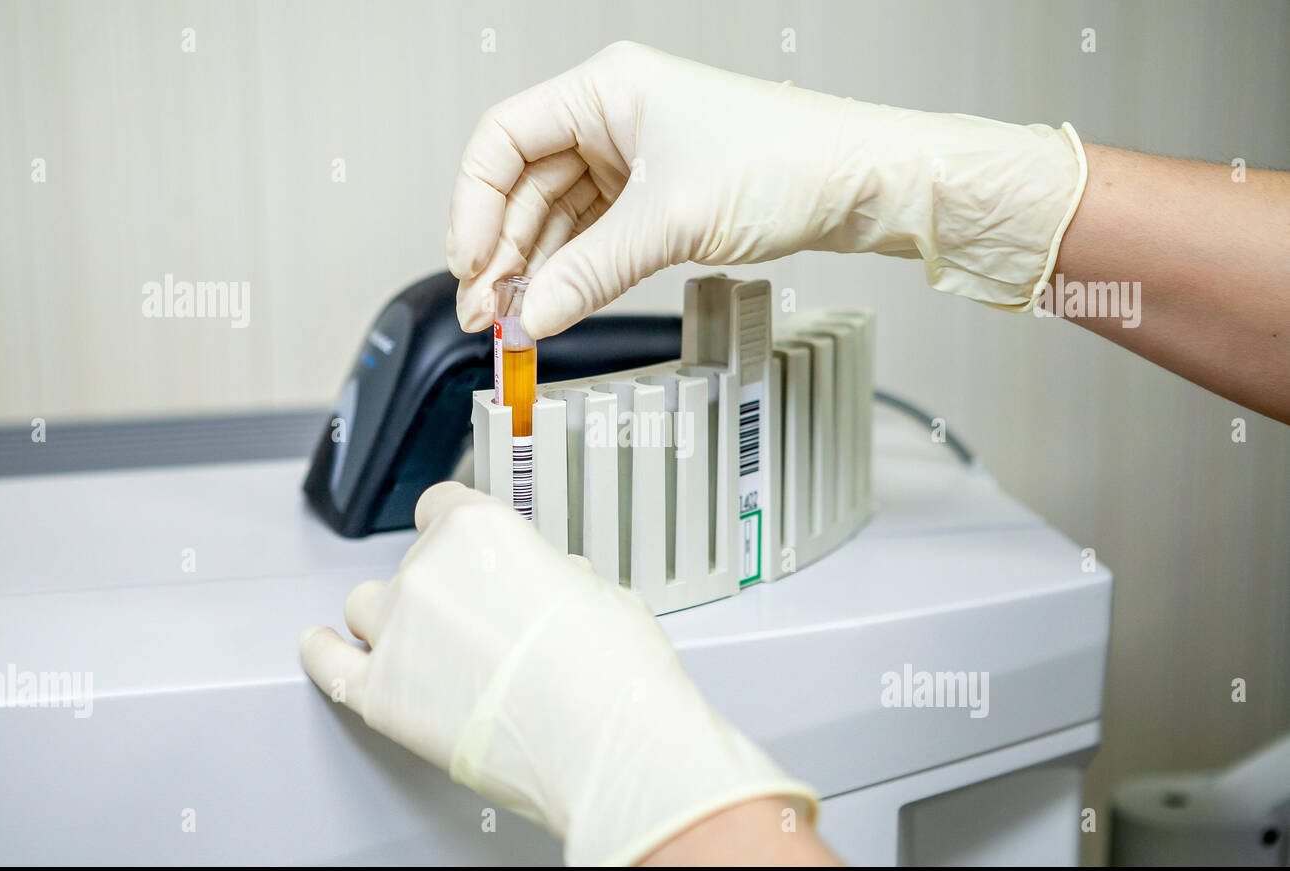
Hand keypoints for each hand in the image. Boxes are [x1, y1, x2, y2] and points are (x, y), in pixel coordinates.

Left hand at [299, 481, 815, 864]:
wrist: (603, 741)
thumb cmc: (611, 670)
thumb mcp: (596, 590)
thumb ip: (550, 575)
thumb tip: (545, 586)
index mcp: (480, 531)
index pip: (442, 506)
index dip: (455, 533)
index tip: (460, 552)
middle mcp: (426, 570)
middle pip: (411, 564)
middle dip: (440, 592)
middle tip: (479, 629)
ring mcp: (396, 631)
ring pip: (367, 608)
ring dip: (392, 624)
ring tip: (428, 654)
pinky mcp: (378, 695)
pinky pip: (327, 664)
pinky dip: (324, 653)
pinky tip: (326, 648)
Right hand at [446, 41, 1085, 337]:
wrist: (859, 182)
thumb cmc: (786, 162)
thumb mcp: (671, 221)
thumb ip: (591, 271)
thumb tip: (533, 314)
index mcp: (606, 91)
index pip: (504, 140)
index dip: (474, 205)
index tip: (469, 265)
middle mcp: (613, 119)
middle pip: (525, 185)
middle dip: (502, 251)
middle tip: (488, 313)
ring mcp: (635, 159)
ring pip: (558, 216)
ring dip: (534, 268)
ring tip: (514, 320)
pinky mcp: (658, 197)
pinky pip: (595, 235)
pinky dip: (574, 271)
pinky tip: (555, 303)